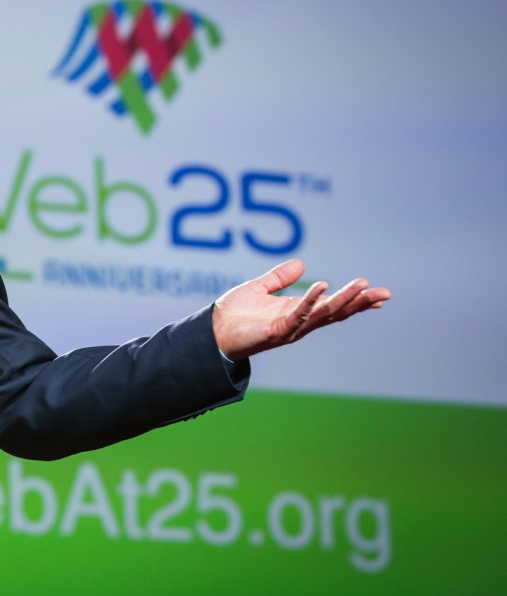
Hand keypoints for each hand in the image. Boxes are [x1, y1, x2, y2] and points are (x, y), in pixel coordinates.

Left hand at [212, 258, 390, 360]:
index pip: (332, 306)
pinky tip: (322, 287)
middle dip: (359, 303)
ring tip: (362, 286)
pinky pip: (297, 314)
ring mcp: (289, 328)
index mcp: (297, 311)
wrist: (211, 331)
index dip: (354, 300)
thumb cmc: (234, 314)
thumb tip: (302, 264)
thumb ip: (280, 278)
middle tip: (384, 294)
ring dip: (342, 300)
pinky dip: (310, 301)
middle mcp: (298, 322)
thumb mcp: (260, 288)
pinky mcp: (275, 331)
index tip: (378, 294)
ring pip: (322, 314)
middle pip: (335, 312)